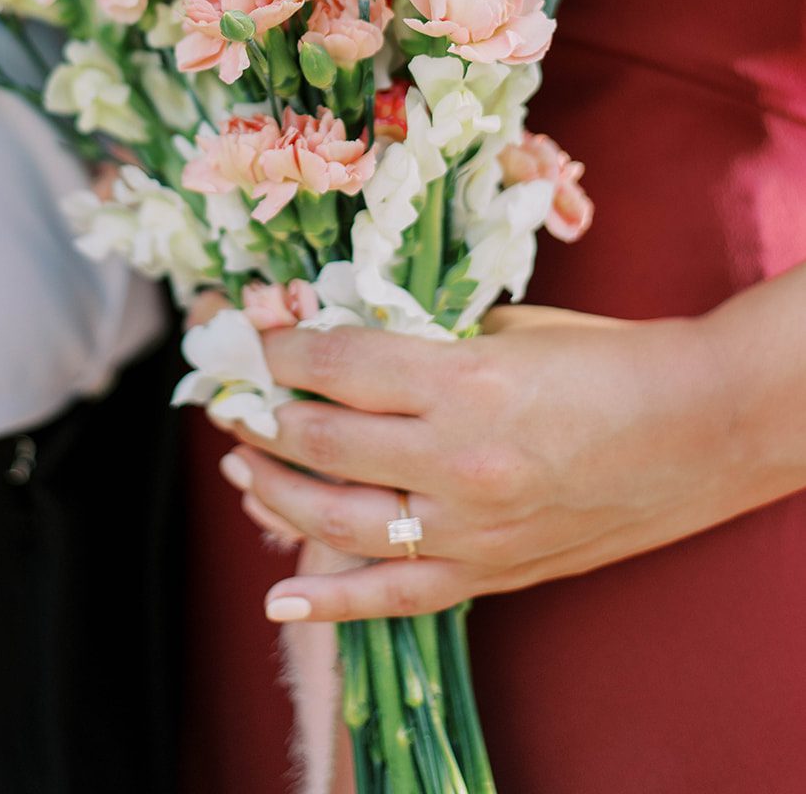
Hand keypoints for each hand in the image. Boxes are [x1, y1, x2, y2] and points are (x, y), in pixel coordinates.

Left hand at [215, 283, 805, 622]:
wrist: (694, 428)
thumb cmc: (602, 359)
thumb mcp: (504, 326)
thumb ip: (419, 340)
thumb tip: (338, 342)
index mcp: (463, 378)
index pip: (336, 364)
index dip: (280, 350)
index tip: (252, 341)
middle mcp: (455, 458)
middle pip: (318, 439)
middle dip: (259, 415)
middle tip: (231, 400)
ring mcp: (469, 527)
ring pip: (336, 517)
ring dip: (273, 489)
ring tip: (241, 466)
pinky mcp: (489, 572)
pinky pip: (391, 595)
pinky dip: (328, 598)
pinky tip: (279, 590)